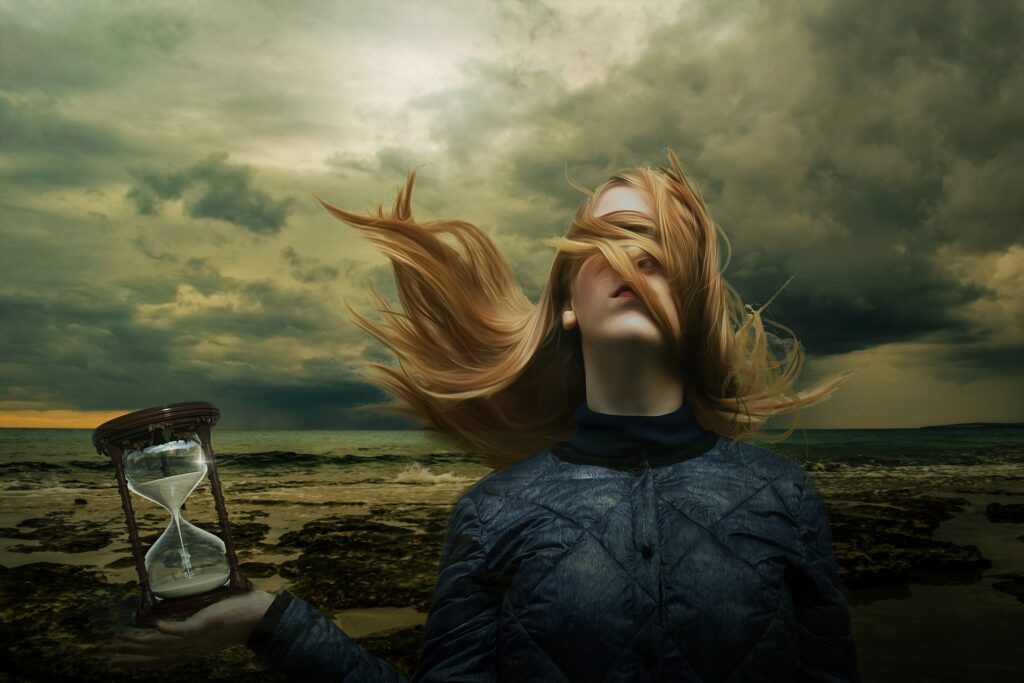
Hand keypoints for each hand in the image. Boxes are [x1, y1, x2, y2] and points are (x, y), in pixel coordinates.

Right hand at [103, 590, 275, 668]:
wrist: (262, 617)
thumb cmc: (241, 615)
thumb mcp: (214, 623)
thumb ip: (200, 621)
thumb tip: (195, 613)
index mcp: (192, 649)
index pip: (161, 658)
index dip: (139, 659)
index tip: (118, 660)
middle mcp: (191, 648)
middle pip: (155, 656)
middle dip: (130, 657)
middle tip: (107, 657)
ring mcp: (197, 638)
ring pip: (162, 646)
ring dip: (138, 644)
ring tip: (117, 641)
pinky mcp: (205, 626)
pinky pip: (183, 631)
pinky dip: (167, 631)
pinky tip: (152, 627)